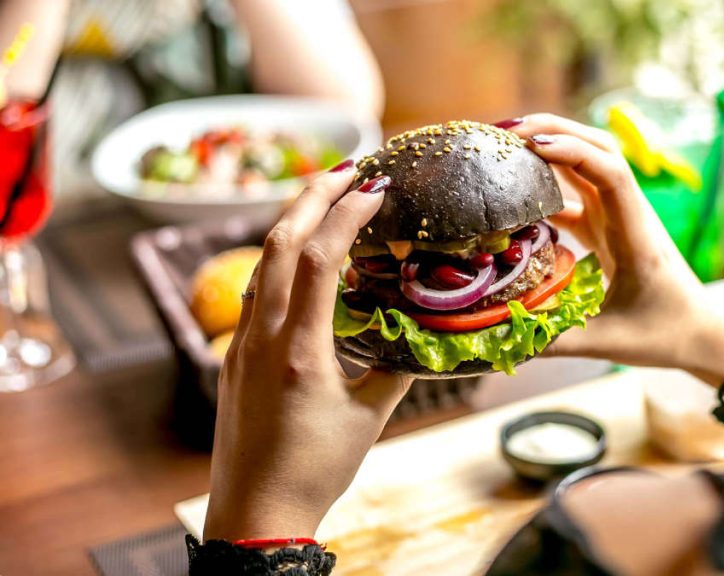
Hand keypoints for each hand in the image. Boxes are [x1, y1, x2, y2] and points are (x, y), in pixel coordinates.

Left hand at [203, 166, 410, 540]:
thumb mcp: (369, 418)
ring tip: (326, 200)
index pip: (319, 258)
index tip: (374, 187)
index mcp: (299, 350)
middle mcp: (261, 336)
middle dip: (312, 196)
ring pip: (260, 262)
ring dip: (292, 223)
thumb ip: (396, 369)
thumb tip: (422, 335)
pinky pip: (254, 290)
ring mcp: (241, 344)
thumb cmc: (316, 469)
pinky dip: (279, 260)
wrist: (255, 512)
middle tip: (348, 168)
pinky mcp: (233, 356)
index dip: (346, 214)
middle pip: (279, 241)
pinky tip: (301, 259)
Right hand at [505, 114, 723, 380]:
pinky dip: (545, 184)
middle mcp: (627, 214)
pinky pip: (574, 193)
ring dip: (549, 147)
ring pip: (584, 164)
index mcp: (635, 233)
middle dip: (553, 130)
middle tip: (506, 131)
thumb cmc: (664, 334)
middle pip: (596, 148)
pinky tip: (514, 193)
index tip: (533, 146)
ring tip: (504, 146)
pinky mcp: (606, 227)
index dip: (572, 151)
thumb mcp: (608, 343)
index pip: (610, 172)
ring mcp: (617, 217)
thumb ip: (553, 342)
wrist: (699, 332)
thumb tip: (495, 341)